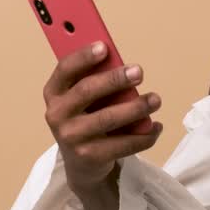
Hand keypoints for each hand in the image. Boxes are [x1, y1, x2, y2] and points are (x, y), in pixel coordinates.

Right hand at [42, 42, 163, 193]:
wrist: (81, 162)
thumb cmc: (87, 117)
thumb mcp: (84, 97)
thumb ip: (97, 79)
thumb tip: (123, 65)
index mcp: (54, 92)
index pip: (65, 69)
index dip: (83, 57)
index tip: (104, 47)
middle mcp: (57, 114)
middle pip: (87, 91)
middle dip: (114, 79)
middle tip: (139, 72)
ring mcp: (71, 137)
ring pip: (108, 118)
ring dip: (136, 108)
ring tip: (155, 100)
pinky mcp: (89, 156)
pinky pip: (123, 144)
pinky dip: (144, 135)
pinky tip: (155, 126)